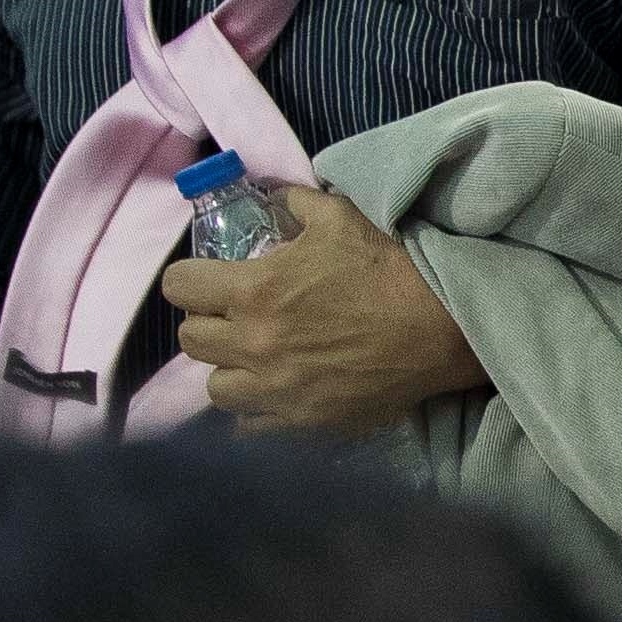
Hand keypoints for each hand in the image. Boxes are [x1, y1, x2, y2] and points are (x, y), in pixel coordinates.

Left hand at [161, 187, 488, 435]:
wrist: (442, 329)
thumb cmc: (389, 270)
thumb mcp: (342, 218)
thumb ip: (296, 204)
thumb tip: (275, 196)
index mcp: (254, 289)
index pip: (179, 287)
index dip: (191, 279)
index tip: (209, 280)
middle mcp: (253, 343)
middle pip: (190, 339)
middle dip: (209, 323)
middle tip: (238, 317)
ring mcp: (275, 388)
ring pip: (214, 387)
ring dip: (229, 369)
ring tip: (254, 359)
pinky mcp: (301, 420)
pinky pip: (249, 425)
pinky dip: (256, 408)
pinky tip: (278, 390)